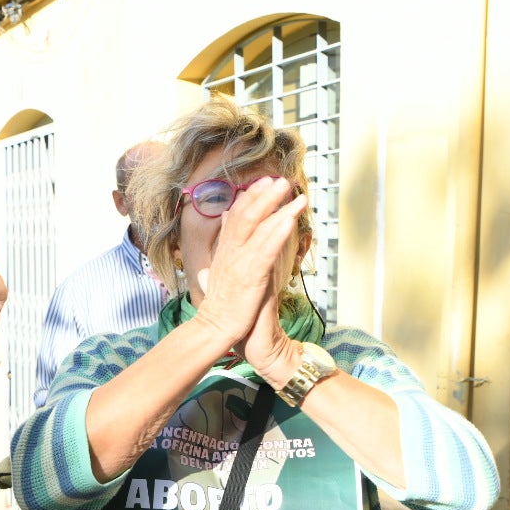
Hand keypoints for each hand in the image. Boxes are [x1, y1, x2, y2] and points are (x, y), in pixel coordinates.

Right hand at [193, 177, 308, 352]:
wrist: (215, 328)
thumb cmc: (222, 303)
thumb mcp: (221, 270)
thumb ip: (226, 246)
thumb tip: (226, 224)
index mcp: (224, 250)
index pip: (237, 216)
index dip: (251, 197)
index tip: (265, 182)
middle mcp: (230, 251)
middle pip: (247, 215)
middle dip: (265, 195)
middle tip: (282, 180)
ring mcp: (239, 262)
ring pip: (257, 228)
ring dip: (277, 208)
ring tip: (295, 194)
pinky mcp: (250, 276)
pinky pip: (266, 250)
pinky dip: (278, 233)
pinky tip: (290, 220)